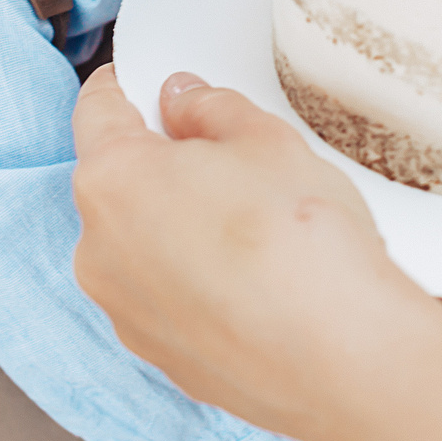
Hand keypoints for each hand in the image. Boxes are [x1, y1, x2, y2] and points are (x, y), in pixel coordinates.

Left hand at [69, 66, 435, 440]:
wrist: (345, 358)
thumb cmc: (302, 242)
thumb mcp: (266, 139)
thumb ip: (210, 109)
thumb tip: (183, 102)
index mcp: (113, 181)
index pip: (96, 111)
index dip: (123, 87)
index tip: (143, 82)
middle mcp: (99, 251)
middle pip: (117, 184)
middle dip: (161, 164)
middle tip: (226, 157)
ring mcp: (125, 312)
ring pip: (140, 246)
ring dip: (177, 228)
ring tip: (252, 227)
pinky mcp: (160, 358)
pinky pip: (167, 299)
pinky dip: (196, 283)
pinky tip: (254, 279)